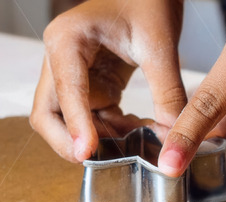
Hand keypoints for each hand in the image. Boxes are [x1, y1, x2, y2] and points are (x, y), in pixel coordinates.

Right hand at [31, 0, 186, 161]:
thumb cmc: (149, 1)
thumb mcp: (159, 46)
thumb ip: (167, 93)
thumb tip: (176, 138)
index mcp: (66, 41)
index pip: (64, 92)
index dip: (75, 126)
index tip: (87, 153)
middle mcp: (60, 59)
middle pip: (48, 115)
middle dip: (70, 142)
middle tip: (102, 161)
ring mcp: (73, 75)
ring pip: (70, 123)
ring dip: (100, 139)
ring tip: (137, 141)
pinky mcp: (91, 85)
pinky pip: (94, 119)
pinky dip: (114, 131)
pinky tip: (141, 129)